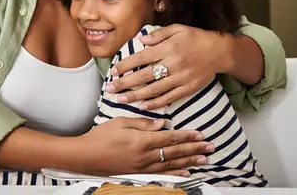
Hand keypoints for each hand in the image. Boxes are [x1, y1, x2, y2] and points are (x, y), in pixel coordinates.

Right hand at [77, 117, 213, 175]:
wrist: (85, 156)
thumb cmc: (100, 136)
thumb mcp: (120, 123)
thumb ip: (142, 123)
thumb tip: (161, 123)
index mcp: (141, 141)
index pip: (170, 138)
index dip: (186, 136)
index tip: (200, 134)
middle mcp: (145, 156)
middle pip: (175, 152)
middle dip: (194, 149)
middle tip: (210, 147)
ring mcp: (143, 167)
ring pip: (172, 164)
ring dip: (190, 161)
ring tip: (204, 159)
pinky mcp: (139, 173)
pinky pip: (162, 174)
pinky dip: (176, 173)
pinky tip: (186, 173)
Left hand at [107, 24, 234, 109]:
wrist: (219, 51)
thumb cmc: (196, 38)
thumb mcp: (177, 29)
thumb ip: (158, 34)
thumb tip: (141, 40)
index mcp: (168, 48)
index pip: (142, 58)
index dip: (126, 65)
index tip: (113, 71)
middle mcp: (173, 64)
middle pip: (144, 76)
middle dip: (125, 83)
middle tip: (111, 89)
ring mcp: (180, 78)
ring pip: (154, 90)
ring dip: (136, 96)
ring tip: (121, 100)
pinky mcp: (188, 88)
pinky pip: (169, 98)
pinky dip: (155, 103)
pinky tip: (143, 107)